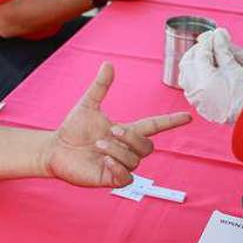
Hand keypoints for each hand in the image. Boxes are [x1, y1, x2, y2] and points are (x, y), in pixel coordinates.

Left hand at [45, 62, 190, 186]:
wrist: (55, 149)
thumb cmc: (72, 129)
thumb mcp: (88, 104)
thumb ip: (100, 86)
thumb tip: (108, 64)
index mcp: (126, 131)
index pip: (154, 126)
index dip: (171, 122)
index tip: (188, 116)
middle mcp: (126, 149)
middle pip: (148, 146)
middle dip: (132, 137)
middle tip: (111, 131)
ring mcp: (120, 165)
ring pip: (135, 160)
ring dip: (118, 150)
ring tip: (98, 145)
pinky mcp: (110, 179)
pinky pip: (126, 177)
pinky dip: (117, 167)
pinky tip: (103, 160)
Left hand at [177, 28, 242, 123]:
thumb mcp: (234, 66)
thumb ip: (222, 48)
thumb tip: (218, 33)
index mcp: (202, 78)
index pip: (200, 53)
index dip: (208, 42)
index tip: (216, 35)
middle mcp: (195, 90)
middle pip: (188, 63)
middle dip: (198, 52)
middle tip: (211, 45)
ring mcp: (197, 100)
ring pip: (187, 76)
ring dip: (195, 65)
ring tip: (209, 59)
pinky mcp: (202, 107)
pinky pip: (192, 88)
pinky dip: (196, 77)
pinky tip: (208, 74)